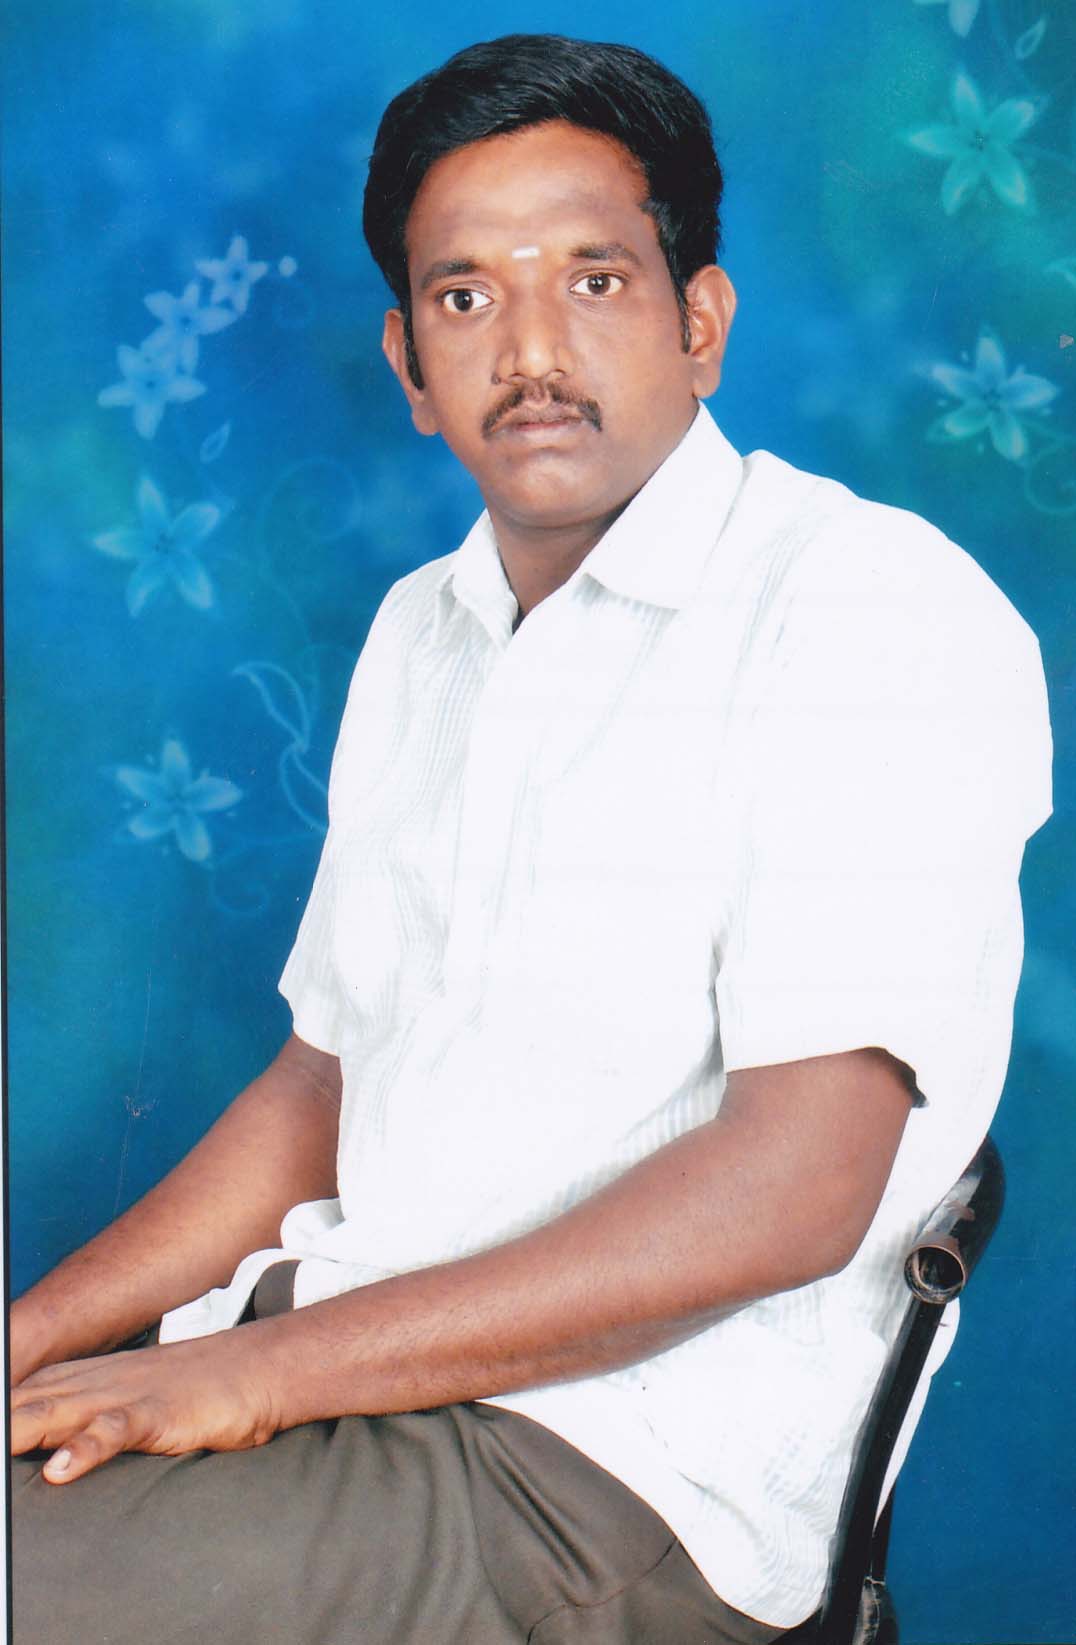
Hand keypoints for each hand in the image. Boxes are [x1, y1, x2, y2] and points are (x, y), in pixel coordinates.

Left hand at [10, 1328, 280, 1483]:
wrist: (255, 1368)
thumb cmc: (192, 1392)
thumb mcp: (125, 1401)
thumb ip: (81, 1419)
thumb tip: (44, 1447)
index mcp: (77, 1383)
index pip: (14, 1398)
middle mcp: (89, 1385)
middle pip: (18, 1406)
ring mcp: (122, 1394)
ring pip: (52, 1414)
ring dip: (13, 1434)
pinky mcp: (157, 1411)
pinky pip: (113, 1430)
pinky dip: (85, 1449)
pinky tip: (59, 1470)